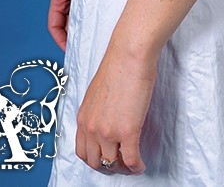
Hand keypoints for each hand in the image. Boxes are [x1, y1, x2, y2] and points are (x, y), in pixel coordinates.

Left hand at [75, 45, 155, 174]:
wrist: (129, 54)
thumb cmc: (118, 65)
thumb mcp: (98, 92)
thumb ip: (98, 111)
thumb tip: (108, 121)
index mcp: (83, 117)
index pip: (82, 151)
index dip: (95, 159)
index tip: (105, 158)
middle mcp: (92, 127)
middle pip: (95, 162)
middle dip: (107, 167)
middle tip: (119, 165)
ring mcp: (108, 132)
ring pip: (113, 164)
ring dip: (123, 168)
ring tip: (132, 164)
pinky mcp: (127, 131)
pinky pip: (131, 160)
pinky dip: (137, 167)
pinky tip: (141, 164)